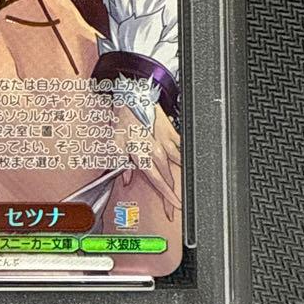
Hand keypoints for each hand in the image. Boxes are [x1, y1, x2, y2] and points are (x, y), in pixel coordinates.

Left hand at [118, 103, 181, 219]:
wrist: (132, 96)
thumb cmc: (122, 118)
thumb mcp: (115, 142)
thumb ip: (121, 164)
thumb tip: (124, 179)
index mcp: (142, 154)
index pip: (157, 181)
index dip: (167, 196)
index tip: (174, 207)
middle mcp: (156, 150)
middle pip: (168, 177)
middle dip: (173, 194)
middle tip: (175, 208)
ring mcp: (166, 141)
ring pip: (177, 165)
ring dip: (180, 179)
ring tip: (184, 191)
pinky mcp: (171, 132)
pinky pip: (181, 148)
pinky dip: (184, 159)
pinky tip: (187, 166)